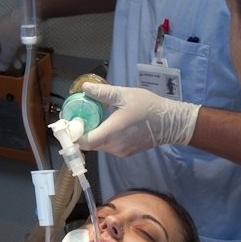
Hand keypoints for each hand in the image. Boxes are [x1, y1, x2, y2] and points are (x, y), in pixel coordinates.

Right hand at [0, 9, 25, 74]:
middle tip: (12, 67)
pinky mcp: (14, 31)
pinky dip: (18, 51)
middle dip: (6, 61)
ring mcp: (5, 32)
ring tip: (21, 63)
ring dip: (14, 57)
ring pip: (7, 48)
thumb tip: (2, 67)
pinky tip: (25, 56)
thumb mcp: (9, 49)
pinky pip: (14, 43)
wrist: (29, 17)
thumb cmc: (14, 31)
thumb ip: (4, 60)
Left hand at [76, 82, 199, 154]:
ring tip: (94, 118)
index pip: (85, 142)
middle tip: (80, 116)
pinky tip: (108, 125)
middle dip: (83, 132)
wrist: (171, 122)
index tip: (69, 124)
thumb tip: (84, 88)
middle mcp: (114, 146)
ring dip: (94, 135)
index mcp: (112, 132)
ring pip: (99, 146)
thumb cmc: (149, 106)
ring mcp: (120, 151)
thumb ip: (103, 93)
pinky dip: (104, 138)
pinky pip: (109, 147)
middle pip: (90, 144)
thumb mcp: (125, 95)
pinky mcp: (126, 153)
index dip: (74, 135)